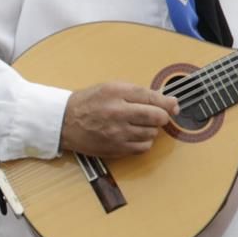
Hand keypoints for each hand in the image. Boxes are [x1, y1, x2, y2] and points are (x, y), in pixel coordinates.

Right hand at [60, 82, 179, 157]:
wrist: (64, 122)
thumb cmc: (88, 103)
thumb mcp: (109, 88)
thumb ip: (137, 92)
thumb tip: (167, 102)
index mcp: (116, 93)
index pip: (152, 97)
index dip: (168, 102)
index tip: (174, 105)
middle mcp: (117, 112)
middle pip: (157, 117)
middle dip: (162, 116)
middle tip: (156, 116)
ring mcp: (117, 133)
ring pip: (152, 133)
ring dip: (150, 129)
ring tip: (138, 125)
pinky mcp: (116, 148)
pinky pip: (143, 147)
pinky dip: (143, 142)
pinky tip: (133, 136)